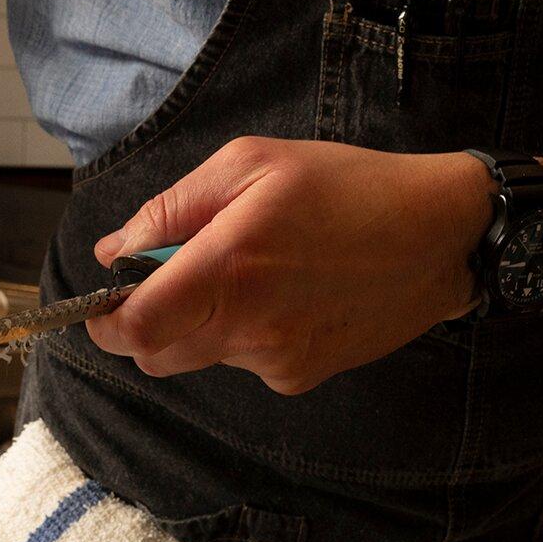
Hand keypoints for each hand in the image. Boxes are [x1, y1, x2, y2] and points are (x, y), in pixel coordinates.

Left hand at [87, 137, 493, 394]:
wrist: (440, 236)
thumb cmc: (348, 187)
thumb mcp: (250, 164)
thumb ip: (171, 209)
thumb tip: (114, 252)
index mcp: (229, 270)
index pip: (134, 330)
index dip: (103, 322)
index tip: (102, 302)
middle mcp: (249, 328)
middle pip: (155, 356)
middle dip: (145, 324)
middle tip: (170, 276)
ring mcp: (277, 361)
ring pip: (200, 358)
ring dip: (201, 323)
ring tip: (254, 271)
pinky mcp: (300, 377)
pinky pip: (244, 362)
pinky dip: (245, 334)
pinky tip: (287, 295)